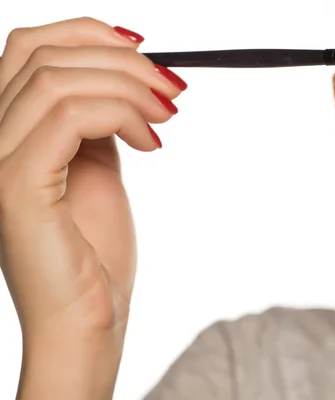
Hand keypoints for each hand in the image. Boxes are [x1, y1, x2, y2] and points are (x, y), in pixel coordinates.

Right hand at [0, 17, 185, 397]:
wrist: (89, 317)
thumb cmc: (95, 252)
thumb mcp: (97, 169)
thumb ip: (97, 122)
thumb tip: (123, 80)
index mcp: (8, 131)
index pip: (30, 48)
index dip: (89, 34)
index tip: (146, 53)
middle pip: (44, 53)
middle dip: (121, 61)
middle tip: (170, 90)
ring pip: (58, 78)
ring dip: (129, 87)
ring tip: (167, 116)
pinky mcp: (16, 184)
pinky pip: (70, 116)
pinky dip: (121, 115)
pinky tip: (152, 142)